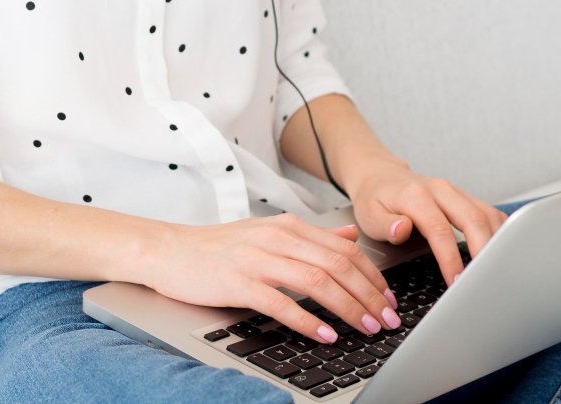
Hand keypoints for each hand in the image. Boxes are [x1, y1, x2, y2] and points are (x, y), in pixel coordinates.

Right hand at [143, 213, 401, 342]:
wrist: (170, 250)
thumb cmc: (218, 246)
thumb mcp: (268, 231)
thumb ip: (311, 234)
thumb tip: (348, 233)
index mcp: (287, 226)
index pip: (343, 248)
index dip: (373, 275)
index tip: (390, 299)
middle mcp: (277, 238)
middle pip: (337, 264)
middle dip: (369, 294)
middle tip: (389, 319)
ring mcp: (258, 258)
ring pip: (317, 280)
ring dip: (348, 307)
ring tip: (367, 328)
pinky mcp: (240, 281)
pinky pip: (282, 302)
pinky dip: (309, 320)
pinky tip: (326, 334)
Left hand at [347, 160, 507, 286]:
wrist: (379, 174)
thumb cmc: (374, 197)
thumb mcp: (368, 213)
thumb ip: (386, 225)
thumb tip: (403, 230)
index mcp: (416, 196)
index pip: (440, 230)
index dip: (451, 259)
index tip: (457, 283)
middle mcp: (440, 190)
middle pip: (473, 219)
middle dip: (485, 253)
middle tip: (487, 283)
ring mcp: (455, 192)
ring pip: (487, 214)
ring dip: (498, 243)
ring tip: (500, 273)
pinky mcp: (464, 197)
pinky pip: (490, 212)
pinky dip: (501, 232)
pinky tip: (504, 253)